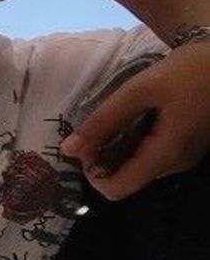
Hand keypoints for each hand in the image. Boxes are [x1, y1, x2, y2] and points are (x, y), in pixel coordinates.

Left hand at [61, 43, 209, 199]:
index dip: (92, 173)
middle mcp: (176, 164)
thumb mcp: (141, 90)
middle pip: (125, 180)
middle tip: (101, 126)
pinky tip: (139, 119)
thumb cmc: (190, 69)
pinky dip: (136, 145)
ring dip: (119, 151)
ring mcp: (184, 158)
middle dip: (104, 159)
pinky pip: (152, 158)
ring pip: (138, 169)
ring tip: (121, 119)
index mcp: (166, 154)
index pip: (116, 189)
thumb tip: (68, 149)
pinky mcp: (187, 149)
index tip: (88, 144)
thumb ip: (104, 120)